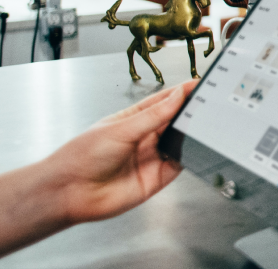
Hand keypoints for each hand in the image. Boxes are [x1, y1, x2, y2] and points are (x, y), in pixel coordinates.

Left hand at [43, 80, 196, 224]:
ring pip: (180, 141)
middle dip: (190, 112)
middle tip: (206, 104)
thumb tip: (177, 96)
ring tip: (201, 124)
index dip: (181, 92)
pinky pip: (180, 164)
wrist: (70, 192)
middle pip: (174, 121)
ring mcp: (151, 157)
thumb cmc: (82, 156)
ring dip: (191, 134)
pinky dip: (189, 156)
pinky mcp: (157, 177)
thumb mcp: (121, 129)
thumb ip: (153, 115)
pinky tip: (191, 149)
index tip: (198, 84)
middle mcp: (144, 137)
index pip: (163, 101)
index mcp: (132, 119)